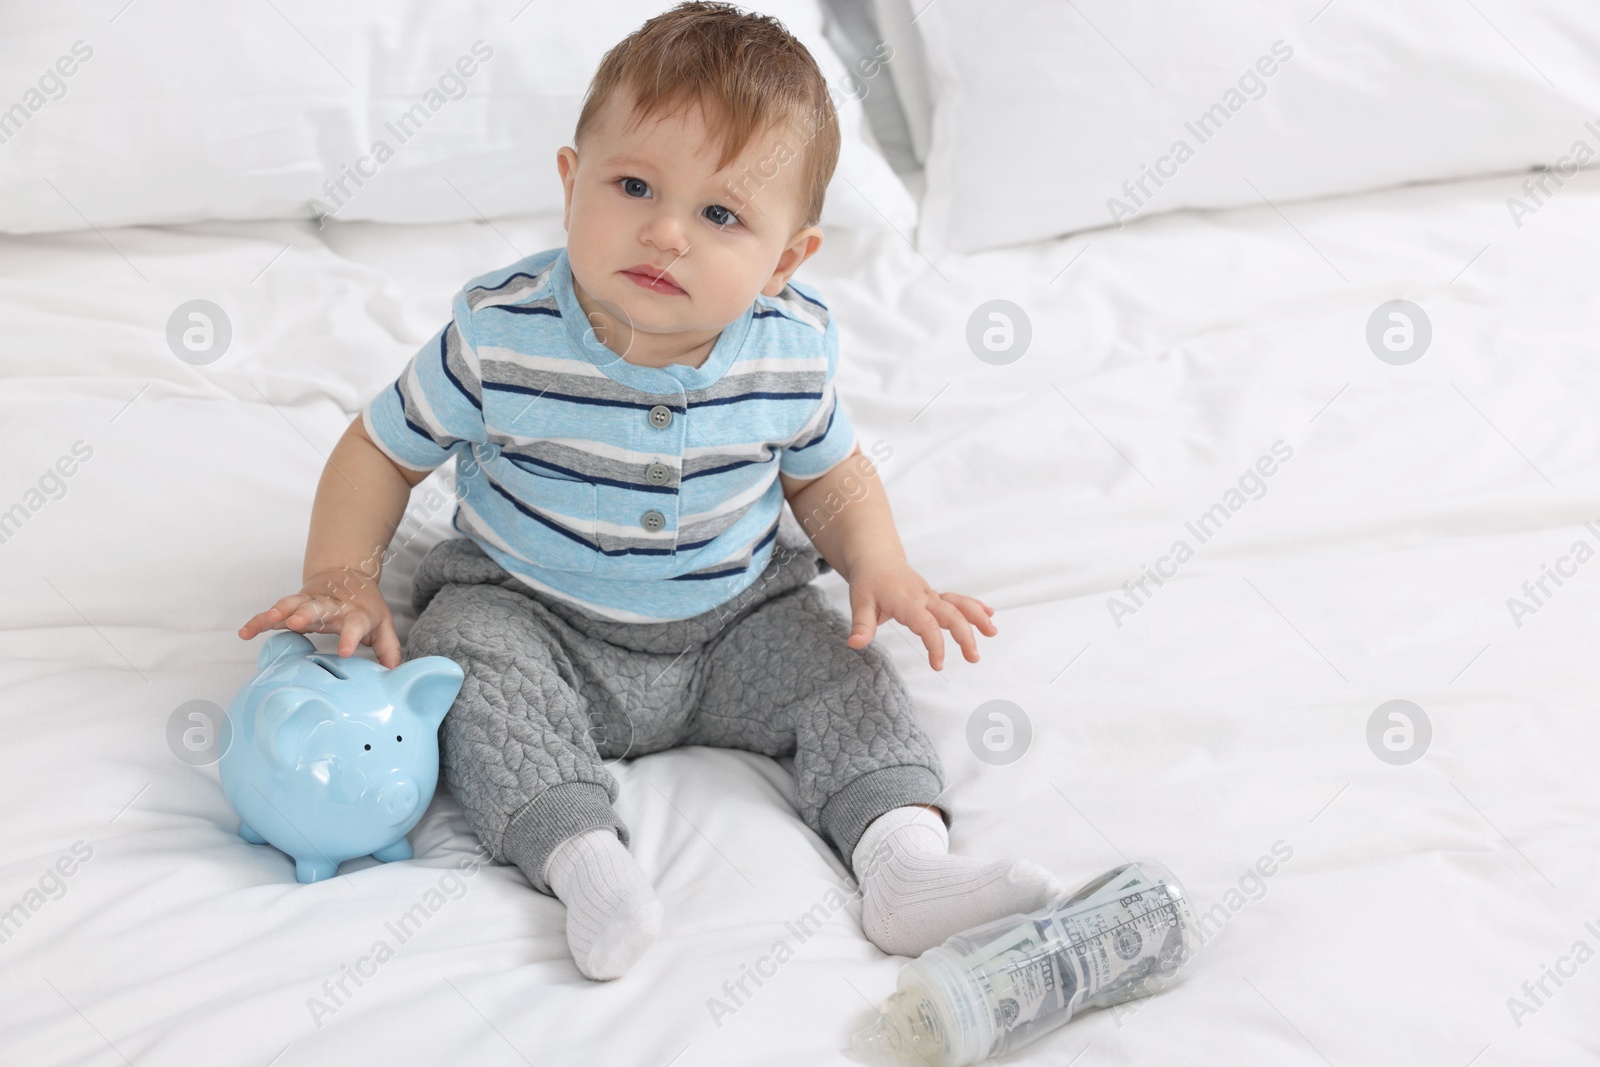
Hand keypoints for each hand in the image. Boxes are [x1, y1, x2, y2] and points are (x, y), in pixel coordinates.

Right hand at [237, 566, 402, 667]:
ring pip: (293, 604)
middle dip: (306, 614)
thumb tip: (394, 671)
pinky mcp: (293, 606)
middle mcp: (331, 606)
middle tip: (295, 622)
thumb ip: (388, 647)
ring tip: (269, 619)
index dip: (351, 638)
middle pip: (318, 608)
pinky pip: (273, 614)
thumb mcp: (382, 624)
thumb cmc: (365, 607)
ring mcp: (310, 603)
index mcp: (355, 613)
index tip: (345, 653)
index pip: (354, 625)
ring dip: (281, 610)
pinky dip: (259, 621)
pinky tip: (245, 633)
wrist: (347, 574)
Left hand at [844, 552, 996, 670]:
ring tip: (992, 632)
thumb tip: (854, 644)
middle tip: (974, 658)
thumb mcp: (860, 602)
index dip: (935, 644)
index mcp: (906, 601)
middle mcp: (923, 596)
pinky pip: (957, 600)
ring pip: (958, 604)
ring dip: (976, 617)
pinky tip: (989, 614)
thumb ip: (861, 625)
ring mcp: (931, 595)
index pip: (926, 624)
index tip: (938, 665)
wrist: (876, 559)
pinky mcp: (934, 596)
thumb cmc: (868, 582)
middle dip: (965, 635)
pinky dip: (974, 606)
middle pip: (950, 614)